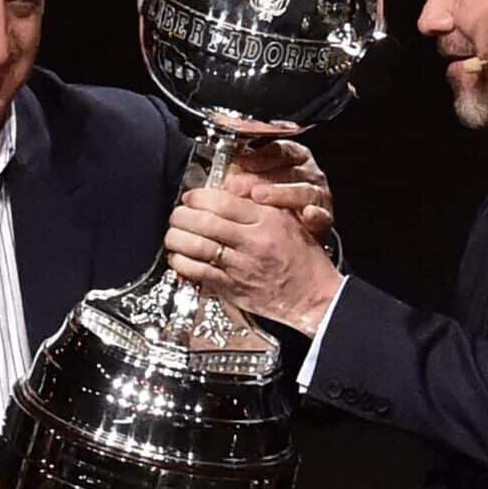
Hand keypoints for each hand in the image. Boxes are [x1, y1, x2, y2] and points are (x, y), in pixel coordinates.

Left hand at [165, 187, 340, 335]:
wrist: (314, 296)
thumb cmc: (303, 258)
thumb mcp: (288, 221)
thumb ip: (260, 205)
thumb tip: (226, 192)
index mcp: (266, 219)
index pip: (221, 201)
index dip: (197, 197)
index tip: (190, 198)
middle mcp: (252, 240)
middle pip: (203, 221)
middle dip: (181, 216)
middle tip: (176, 215)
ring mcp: (241, 266)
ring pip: (196, 246)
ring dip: (176, 238)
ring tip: (173, 234)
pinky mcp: (233, 288)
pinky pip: (198, 272)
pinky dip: (181, 263)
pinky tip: (178, 258)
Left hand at [223, 140, 334, 241]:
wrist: (300, 234)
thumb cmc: (276, 204)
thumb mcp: (259, 184)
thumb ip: (243, 176)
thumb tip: (216, 176)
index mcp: (294, 158)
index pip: (279, 150)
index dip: (260, 155)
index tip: (240, 162)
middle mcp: (308, 173)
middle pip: (288, 169)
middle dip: (261, 177)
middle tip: (237, 186)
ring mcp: (317, 194)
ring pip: (304, 189)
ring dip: (281, 193)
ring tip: (259, 197)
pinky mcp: (324, 217)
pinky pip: (323, 214)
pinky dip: (315, 215)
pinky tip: (307, 215)